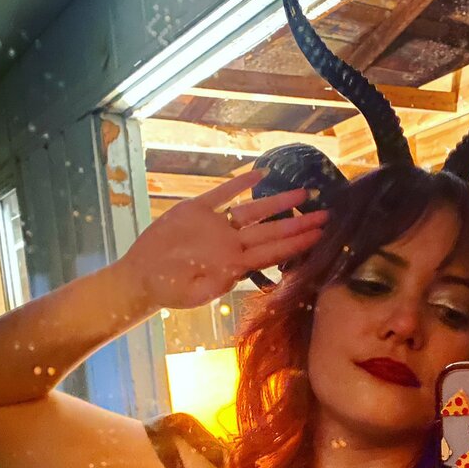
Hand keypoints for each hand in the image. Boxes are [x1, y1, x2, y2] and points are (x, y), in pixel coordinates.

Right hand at [115, 170, 326, 311]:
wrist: (141, 275)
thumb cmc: (167, 290)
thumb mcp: (190, 294)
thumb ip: (212, 287)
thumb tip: (235, 277)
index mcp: (232, 264)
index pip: (271, 253)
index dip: (296, 244)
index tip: (319, 237)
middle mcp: (229, 243)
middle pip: (271, 231)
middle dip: (299, 224)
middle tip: (327, 215)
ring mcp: (215, 225)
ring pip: (253, 210)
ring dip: (278, 201)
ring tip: (302, 192)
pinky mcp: (196, 209)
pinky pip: (222, 193)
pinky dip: (240, 183)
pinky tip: (260, 173)